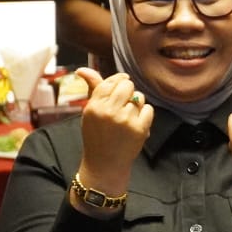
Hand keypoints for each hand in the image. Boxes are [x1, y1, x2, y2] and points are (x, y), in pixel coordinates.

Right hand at [74, 69, 153, 195]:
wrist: (104, 163)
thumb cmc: (97, 135)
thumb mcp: (91, 112)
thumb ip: (93, 88)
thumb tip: (82, 69)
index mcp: (94, 106)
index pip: (111, 82)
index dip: (120, 80)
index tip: (123, 82)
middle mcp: (109, 111)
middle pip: (128, 86)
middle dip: (129, 91)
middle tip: (125, 102)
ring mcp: (125, 120)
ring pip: (139, 98)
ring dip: (137, 104)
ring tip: (127, 117)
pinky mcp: (140, 128)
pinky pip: (149, 109)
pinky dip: (145, 115)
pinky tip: (136, 123)